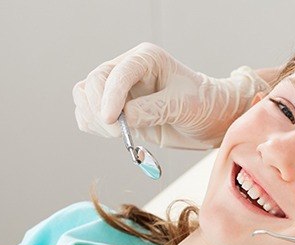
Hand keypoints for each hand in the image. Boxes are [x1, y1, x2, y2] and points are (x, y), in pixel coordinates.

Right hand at [72, 42, 268, 148]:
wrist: (210, 120)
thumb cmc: (203, 105)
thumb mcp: (183, 106)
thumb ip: (153, 110)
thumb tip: (122, 118)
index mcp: (146, 59)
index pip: (117, 73)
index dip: (109, 96)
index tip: (111, 120)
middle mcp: (128, 70)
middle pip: (93, 83)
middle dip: (99, 110)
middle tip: (119, 134)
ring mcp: (119, 89)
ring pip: (84, 97)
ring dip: (94, 119)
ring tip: (120, 134)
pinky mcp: (115, 109)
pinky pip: (88, 114)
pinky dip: (94, 127)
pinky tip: (116, 134)